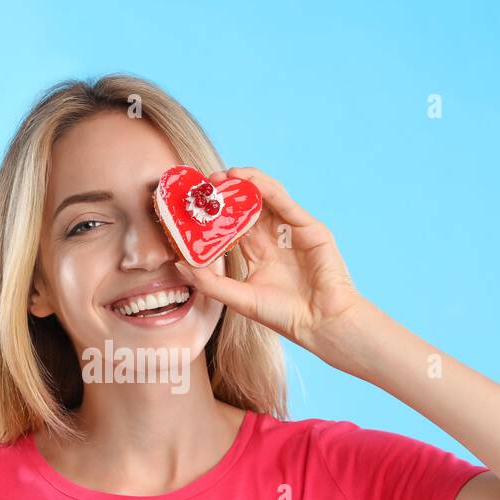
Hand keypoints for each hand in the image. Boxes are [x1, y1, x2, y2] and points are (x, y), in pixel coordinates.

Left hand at [172, 167, 365, 354]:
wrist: (320, 322)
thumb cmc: (283, 315)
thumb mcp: (239, 298)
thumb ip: (210, 282)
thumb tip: (179, 264)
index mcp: (257, 253)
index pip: (231, 225)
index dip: (213, 213)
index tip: (192, 205)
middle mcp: (273, 237)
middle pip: (246, 206)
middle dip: (225, 193)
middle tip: (204, 184)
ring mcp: (291, 230)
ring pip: (264, 196)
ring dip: (243, 182)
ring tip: (222, 177)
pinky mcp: (308, 226)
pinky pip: (283, 200)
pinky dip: (264, 187)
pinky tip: (246, 179)